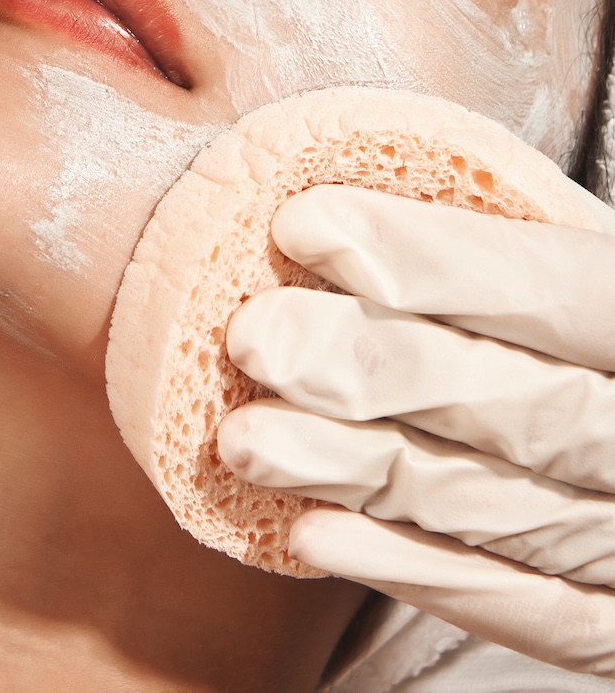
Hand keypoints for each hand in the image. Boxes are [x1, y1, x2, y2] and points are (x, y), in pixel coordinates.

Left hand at [217, 182, 614, 676]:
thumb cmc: (583, 334)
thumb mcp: (581, 269)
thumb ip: (500, 253)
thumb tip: (333, 215)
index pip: (555, 285)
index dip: (432, 259)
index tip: (303, 223)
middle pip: (520, 404)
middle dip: (372, 364)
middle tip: (252, 335)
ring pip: (496, 505)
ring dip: (359, 469)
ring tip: (244, 436)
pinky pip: (520, 609)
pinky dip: (412, 569)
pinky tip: (313, 530)